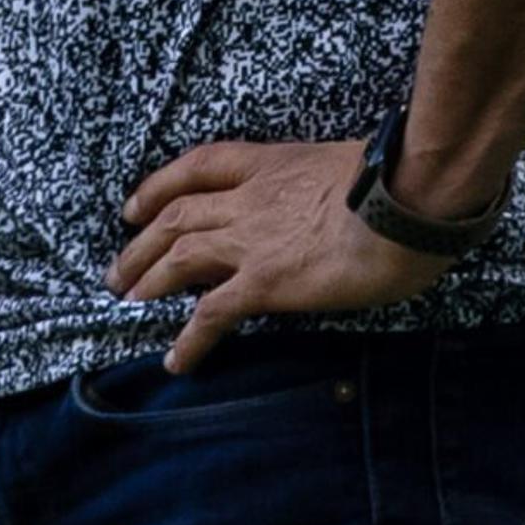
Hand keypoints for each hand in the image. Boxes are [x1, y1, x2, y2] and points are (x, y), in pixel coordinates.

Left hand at [112, 139, 453, 369]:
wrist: (406, 202)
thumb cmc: (399, 179)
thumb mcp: (354, 162)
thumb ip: (334, 177)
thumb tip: (349, 192)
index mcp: (273, 163)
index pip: (201, 166)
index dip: (161, 185)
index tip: (138, 204)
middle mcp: (251, 199)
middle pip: (176, 215)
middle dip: (140, 243)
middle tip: (118, 270)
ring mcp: (252, 241)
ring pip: (179, 257)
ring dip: (147, 281)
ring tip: (128, 303)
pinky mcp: (263, 283)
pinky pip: (211, 314)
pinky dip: (188, 340)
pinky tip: (176, 361)